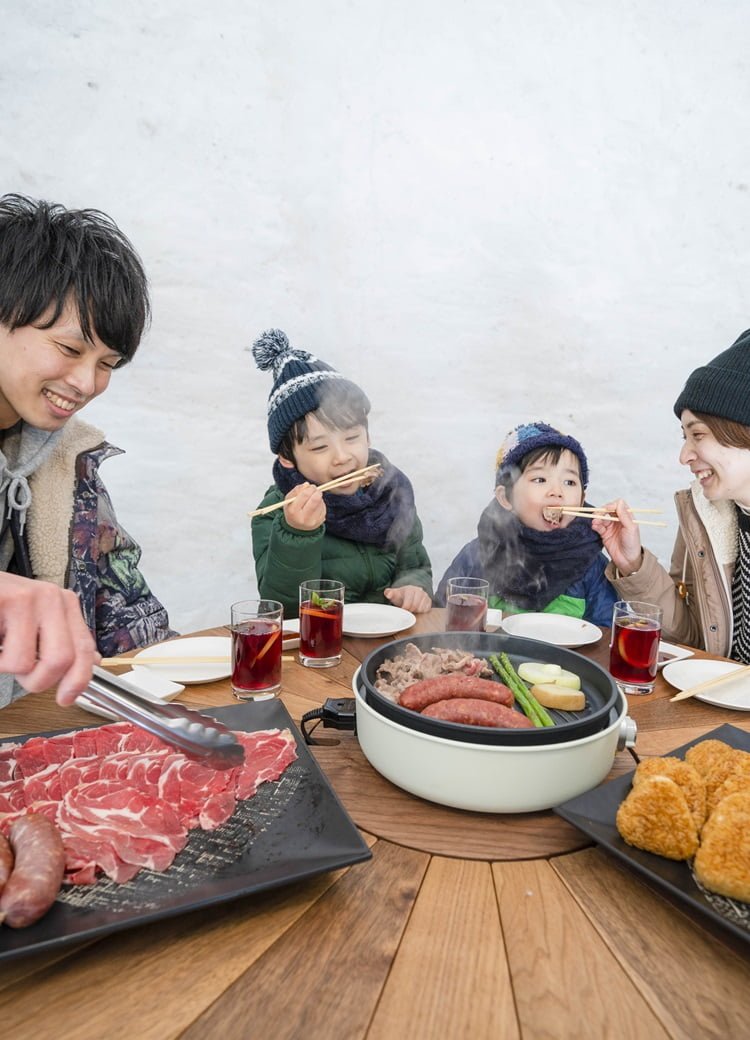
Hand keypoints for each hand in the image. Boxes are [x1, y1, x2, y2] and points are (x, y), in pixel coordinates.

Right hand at [0, 574, 97, 705]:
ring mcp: (28, 597)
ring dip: (5, 666)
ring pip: (23, 663)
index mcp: (65, 603)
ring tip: (0, 648)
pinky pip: (1, 657)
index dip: (79, 679)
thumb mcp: (36, 619)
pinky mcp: (4, 601)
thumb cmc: (2, 607)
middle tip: (20, 673)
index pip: (84, 648)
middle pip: (60, 659)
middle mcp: (52, 598)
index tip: (66, 698)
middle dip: (37, 680)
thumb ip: (64, 639)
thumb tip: (94, 661)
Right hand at [282, 483, 325, 531]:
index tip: (311, 486)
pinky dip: (321, 504)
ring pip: (320, 503)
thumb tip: (307, 484)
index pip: (305, 495)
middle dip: (317, 491)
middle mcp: (303, 518)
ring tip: (314, 498)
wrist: (296, 528)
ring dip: (319, 497)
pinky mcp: (319, 522)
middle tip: (316, 489)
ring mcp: (312, 521)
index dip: (310, 488)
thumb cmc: (292, 510)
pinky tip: (316, 505)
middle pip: (315, 499)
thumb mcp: (289, 500)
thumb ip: (296, 490)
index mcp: (293, 511)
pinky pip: (323, 508)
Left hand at [385, 585, 431, 612]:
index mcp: (410, 590)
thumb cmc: (402, 595)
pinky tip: (417, 609)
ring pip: (421, 609)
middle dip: (410, 610)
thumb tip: (388, 593)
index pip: (408, 603)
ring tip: (411, 609)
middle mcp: (419, 592)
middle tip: (406, 610)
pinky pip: (426, 610)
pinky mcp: (429, 601)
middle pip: (415, 606)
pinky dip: (421, 612)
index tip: (402, 610)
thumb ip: (390, 593)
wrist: (409, 594)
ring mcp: (425, 596)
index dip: (405, 608)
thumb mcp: (395, 594)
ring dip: (416, 611)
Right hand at [590, 499, 643, 575]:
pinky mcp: (604, 533)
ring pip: (601, 518)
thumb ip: (625, 515)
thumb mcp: (631, 528)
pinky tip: (595, 526)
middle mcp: (618, 520)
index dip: (611, 505)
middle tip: (597, 515)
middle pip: (608, 510)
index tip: (607, 509)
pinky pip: (598, 526)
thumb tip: (620, 502)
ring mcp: (611, 526)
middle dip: (601, 511)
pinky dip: (595, 525)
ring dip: (597, 518)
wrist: (627, 560)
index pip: (618, 505)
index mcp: (627, 517)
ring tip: (595, 523)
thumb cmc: (632, 544)